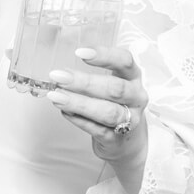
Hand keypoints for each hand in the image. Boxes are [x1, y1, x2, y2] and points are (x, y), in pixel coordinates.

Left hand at [47, 46, 147, 173]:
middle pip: (115, 88)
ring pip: (107, 111)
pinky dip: (79, 120)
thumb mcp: (112, 84)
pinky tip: (65, 112)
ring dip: (79, 103)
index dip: (104, 55)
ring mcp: (130, 120)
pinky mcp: (117, 139)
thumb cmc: (115, 104)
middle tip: (59, 77)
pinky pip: (97, 129)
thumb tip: (62, 73)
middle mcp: (136, 97)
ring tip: (56, 97)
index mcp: (134, 77)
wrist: (128, 141)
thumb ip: (94, 77)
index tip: (80, 52)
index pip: (125, 61)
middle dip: (84, 82)